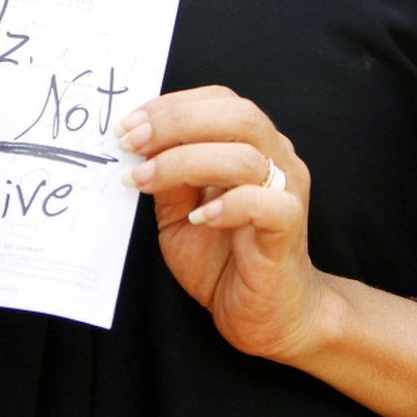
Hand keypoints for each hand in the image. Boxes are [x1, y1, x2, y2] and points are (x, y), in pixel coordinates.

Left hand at [117, 85, 330, 362]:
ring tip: (144, 181)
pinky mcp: (288, 230)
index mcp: (253, 146)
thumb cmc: (224, 260)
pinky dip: (228, 204)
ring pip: (246, 156)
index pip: (220, 101)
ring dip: (184, 163)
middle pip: (239, 115)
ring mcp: (287, 193)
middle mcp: (277, 160)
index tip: (127, 126)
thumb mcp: (179, 213)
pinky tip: (198, 217)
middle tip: (131, 143)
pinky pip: (268, 204)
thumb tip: (136, 145)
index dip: (171, 106)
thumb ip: (168, 179)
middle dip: (176, 123)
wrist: (268, 315)